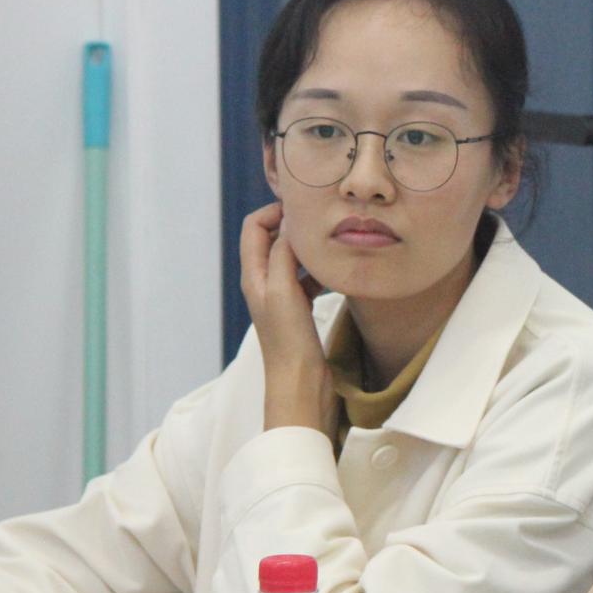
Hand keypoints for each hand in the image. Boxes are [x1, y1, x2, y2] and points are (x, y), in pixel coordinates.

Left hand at [239, 203, 336, 437]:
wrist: (299, 383)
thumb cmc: (289, 340)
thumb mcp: (283, 290)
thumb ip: (284, 254)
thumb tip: (292, 222)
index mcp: (254, 275)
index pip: (254, 227)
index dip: (274, 211)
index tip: (304, 208)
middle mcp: (263, 282)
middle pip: (272, 239)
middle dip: (294, 225)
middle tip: (324, 220)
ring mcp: (281, 296)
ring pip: (292, 258)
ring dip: (308, 247)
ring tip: (333, 241)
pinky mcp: (298, 310)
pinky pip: (307, 278)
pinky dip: (319, 269)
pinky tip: (338, 272)